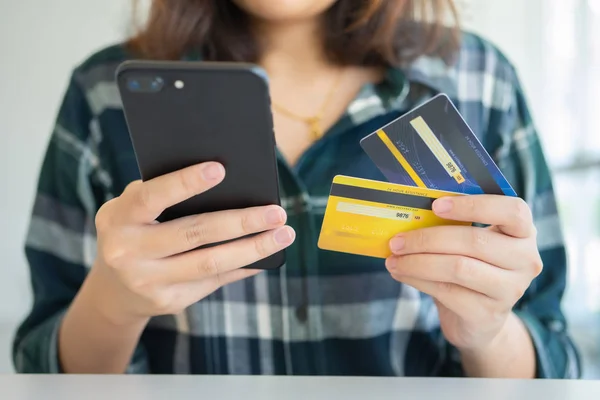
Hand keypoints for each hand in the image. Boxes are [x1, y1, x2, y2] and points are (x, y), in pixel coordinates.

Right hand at [92, 161, 294, 324]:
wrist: (113, 289)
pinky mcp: (169, 301)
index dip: (184, 183)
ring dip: (253, 249)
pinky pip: (214, 280)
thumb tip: (230, 186)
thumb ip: (165, 196)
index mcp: (119, 218)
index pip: (151, 197)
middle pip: (194, 234)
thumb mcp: (133, 209)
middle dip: (241, 222)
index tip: (220, 169)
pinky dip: (244, 266)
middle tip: (277, 212)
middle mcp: (128, 252)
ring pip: (210, 263)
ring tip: (284, 234)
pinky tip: (267, 256)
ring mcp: (148, 282)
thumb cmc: (134, 229)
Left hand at [385, 194, 542, 351]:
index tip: (435, 205)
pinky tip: (402, 274)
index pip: (513, 211)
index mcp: (523, 232)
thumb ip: (453, 224)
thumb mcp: (470, 242)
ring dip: (418, 261)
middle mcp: (525, 260)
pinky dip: (418, 280)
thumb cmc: (471, 267)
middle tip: (397, 240)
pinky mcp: (488, 313)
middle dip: (428, 238)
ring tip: (394, 259)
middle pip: (475, 241)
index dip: (473, 206)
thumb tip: (410, 210)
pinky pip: (447, 291)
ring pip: (458, 267)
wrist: (479, 319)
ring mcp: (511, 289)